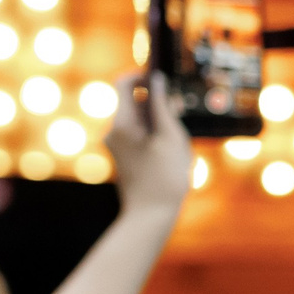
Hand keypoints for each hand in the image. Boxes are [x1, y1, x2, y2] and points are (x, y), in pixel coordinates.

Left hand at [105, 72, 193, 216]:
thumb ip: (163, 105)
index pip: (125, 83)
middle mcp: (114, 131)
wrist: (150, 216)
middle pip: (136, 103)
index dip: (144, 76)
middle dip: (159, 106)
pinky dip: (157, 139)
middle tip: (180, 122)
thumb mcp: (171, 137)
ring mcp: (117, 145)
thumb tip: (157, 79)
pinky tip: (172, 158)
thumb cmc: (164, 177)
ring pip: (141, 121)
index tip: (165, 80)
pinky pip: (141, 136)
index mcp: (122, 123)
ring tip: (178, 148)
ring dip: (162, 125)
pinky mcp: (125, 157)